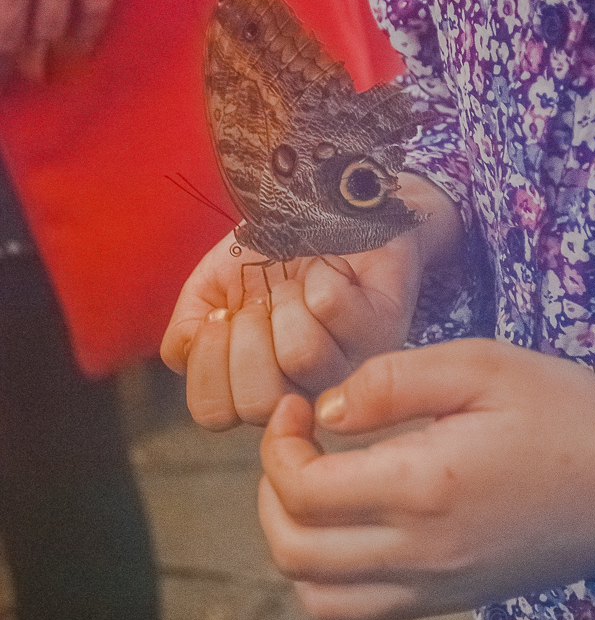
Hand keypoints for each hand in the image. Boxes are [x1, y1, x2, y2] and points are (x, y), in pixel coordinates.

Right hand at [161, 174, 461, 429]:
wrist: (327, 207)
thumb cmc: (271, 253)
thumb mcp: (213, 284)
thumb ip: (187, 326)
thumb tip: (187, 350)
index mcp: (256, 383)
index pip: (214, 412)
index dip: (207, 362)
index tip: (220, 317)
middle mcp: (303, 387)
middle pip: (258, 402)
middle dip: (245, 336)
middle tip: (259, 301)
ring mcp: (348, 364)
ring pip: (301, 356)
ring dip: (285, 300)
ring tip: (296, 281)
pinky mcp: (383, 330)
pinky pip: (331, 307)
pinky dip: (319, 273)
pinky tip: (328, 269)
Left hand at [259, 339, 594, 619]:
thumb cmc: (562, 412)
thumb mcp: (481, 365)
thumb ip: (394, 380)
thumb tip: (326, 408)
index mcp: (424, 486)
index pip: (303, 490)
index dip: (276, 443)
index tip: (296, 405)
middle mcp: (420, 552)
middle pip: (294, 549)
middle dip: (270, 487)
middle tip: (294, 438)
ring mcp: (433, 586)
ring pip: (316, 595)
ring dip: (291, 536)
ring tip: (312, 480)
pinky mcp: (447, 598)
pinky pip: (357, 611)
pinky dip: (326, 573)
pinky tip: (347, 519)